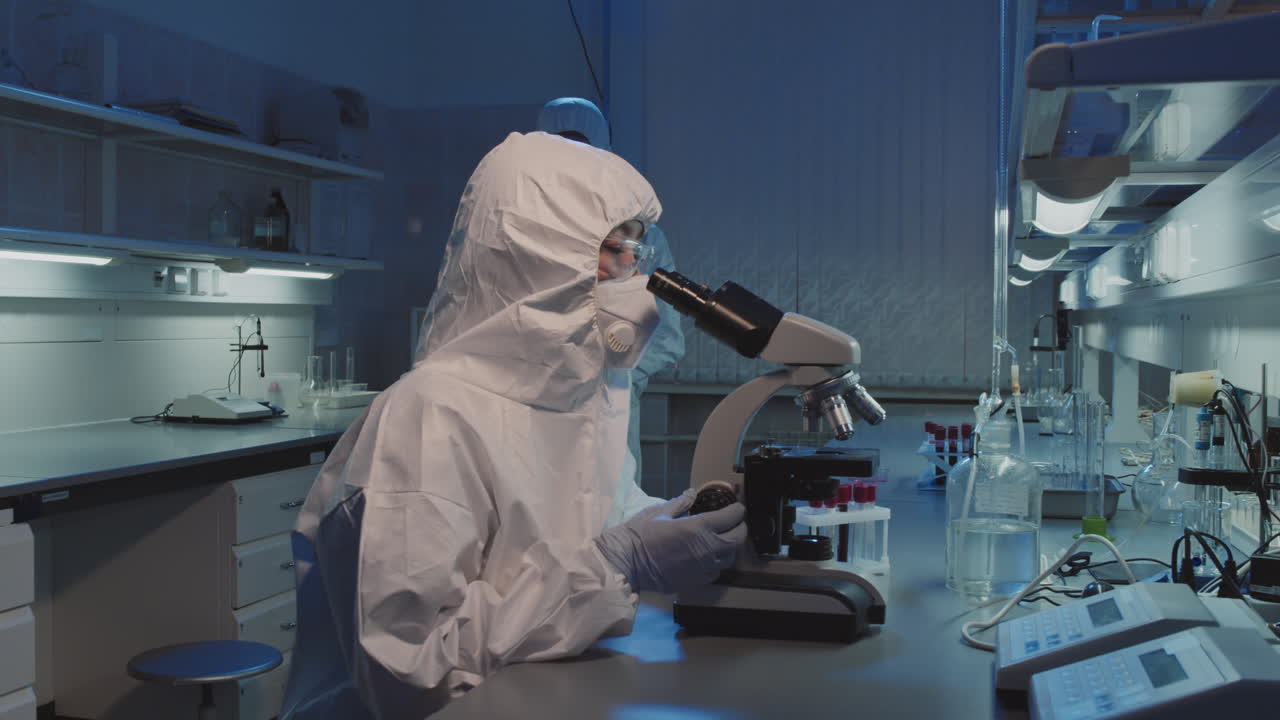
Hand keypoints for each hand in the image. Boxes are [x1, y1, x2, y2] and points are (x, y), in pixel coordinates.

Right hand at [595, 489, 746, 593]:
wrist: (627, 562)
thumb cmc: (640, 535)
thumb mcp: (660, 512)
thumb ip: (681, 503)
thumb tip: (692, 493)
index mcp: (698, 528)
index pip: (731, 517)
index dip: (737, 511)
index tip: (737, 508)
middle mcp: (706, 548)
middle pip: (737, 539)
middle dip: (741, 528)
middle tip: (737, 523)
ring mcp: (702, 567)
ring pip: (729, 558)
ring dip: (730, 547)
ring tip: (723, 540)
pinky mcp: (695, 581)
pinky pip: (715, 572)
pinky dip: (717, 563)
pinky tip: (709, 557)